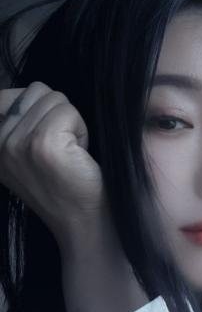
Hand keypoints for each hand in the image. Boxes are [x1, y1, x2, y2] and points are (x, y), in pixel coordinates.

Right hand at [0, 82, 106, 243]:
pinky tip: (78, 156)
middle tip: (63, 151)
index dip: (38, 108)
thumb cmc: (66, 185)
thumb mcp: (26, 155)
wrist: (84, 221)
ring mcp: (17, 144)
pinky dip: (81, 131)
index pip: (5, 95)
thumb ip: (17, 123)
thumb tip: (24, 92)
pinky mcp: (42, 144)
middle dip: (58, 115)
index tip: (48, 143)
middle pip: (36, 90)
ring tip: (70, 154)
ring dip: (71, 124)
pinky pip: (68, 111)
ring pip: (54, 98)